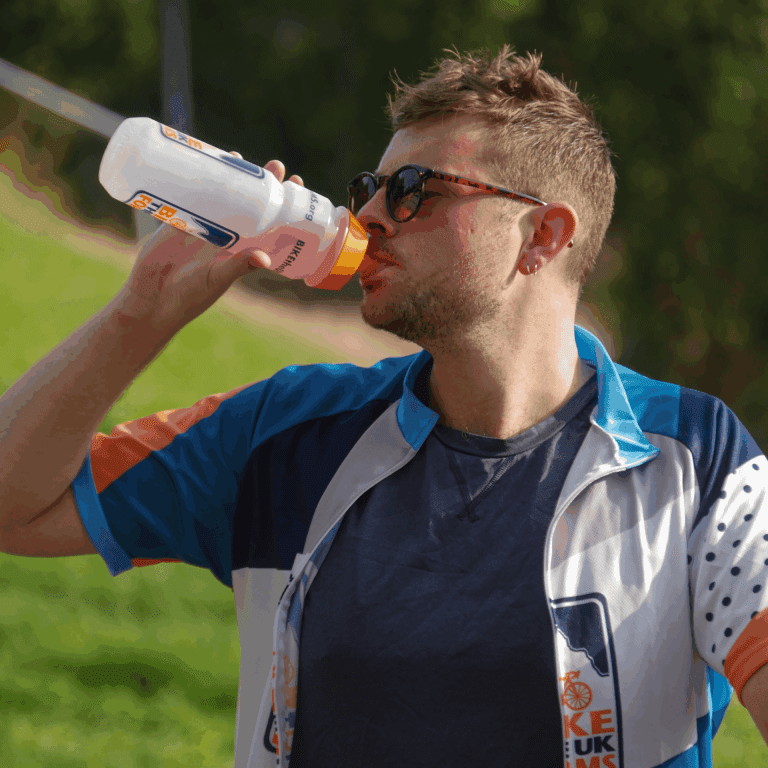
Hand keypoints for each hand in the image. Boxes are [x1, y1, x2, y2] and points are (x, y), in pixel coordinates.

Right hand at [116, 152, 305, 333]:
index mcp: (242, 250)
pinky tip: (203, 160)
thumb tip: (265, 258)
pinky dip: (197, 179)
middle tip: (275, 165)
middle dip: (262, 185)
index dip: (282, 207)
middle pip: (250, 204)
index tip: (295, 186)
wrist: (152, 298)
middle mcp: (226, 236)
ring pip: (221, 196)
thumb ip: (238, 267)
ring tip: (239, 156)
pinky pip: (190, 195)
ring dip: (231, 177)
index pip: (270, 224)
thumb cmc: (190, 295)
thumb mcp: (217, 279)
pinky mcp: (178, 220)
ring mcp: (202, 226)